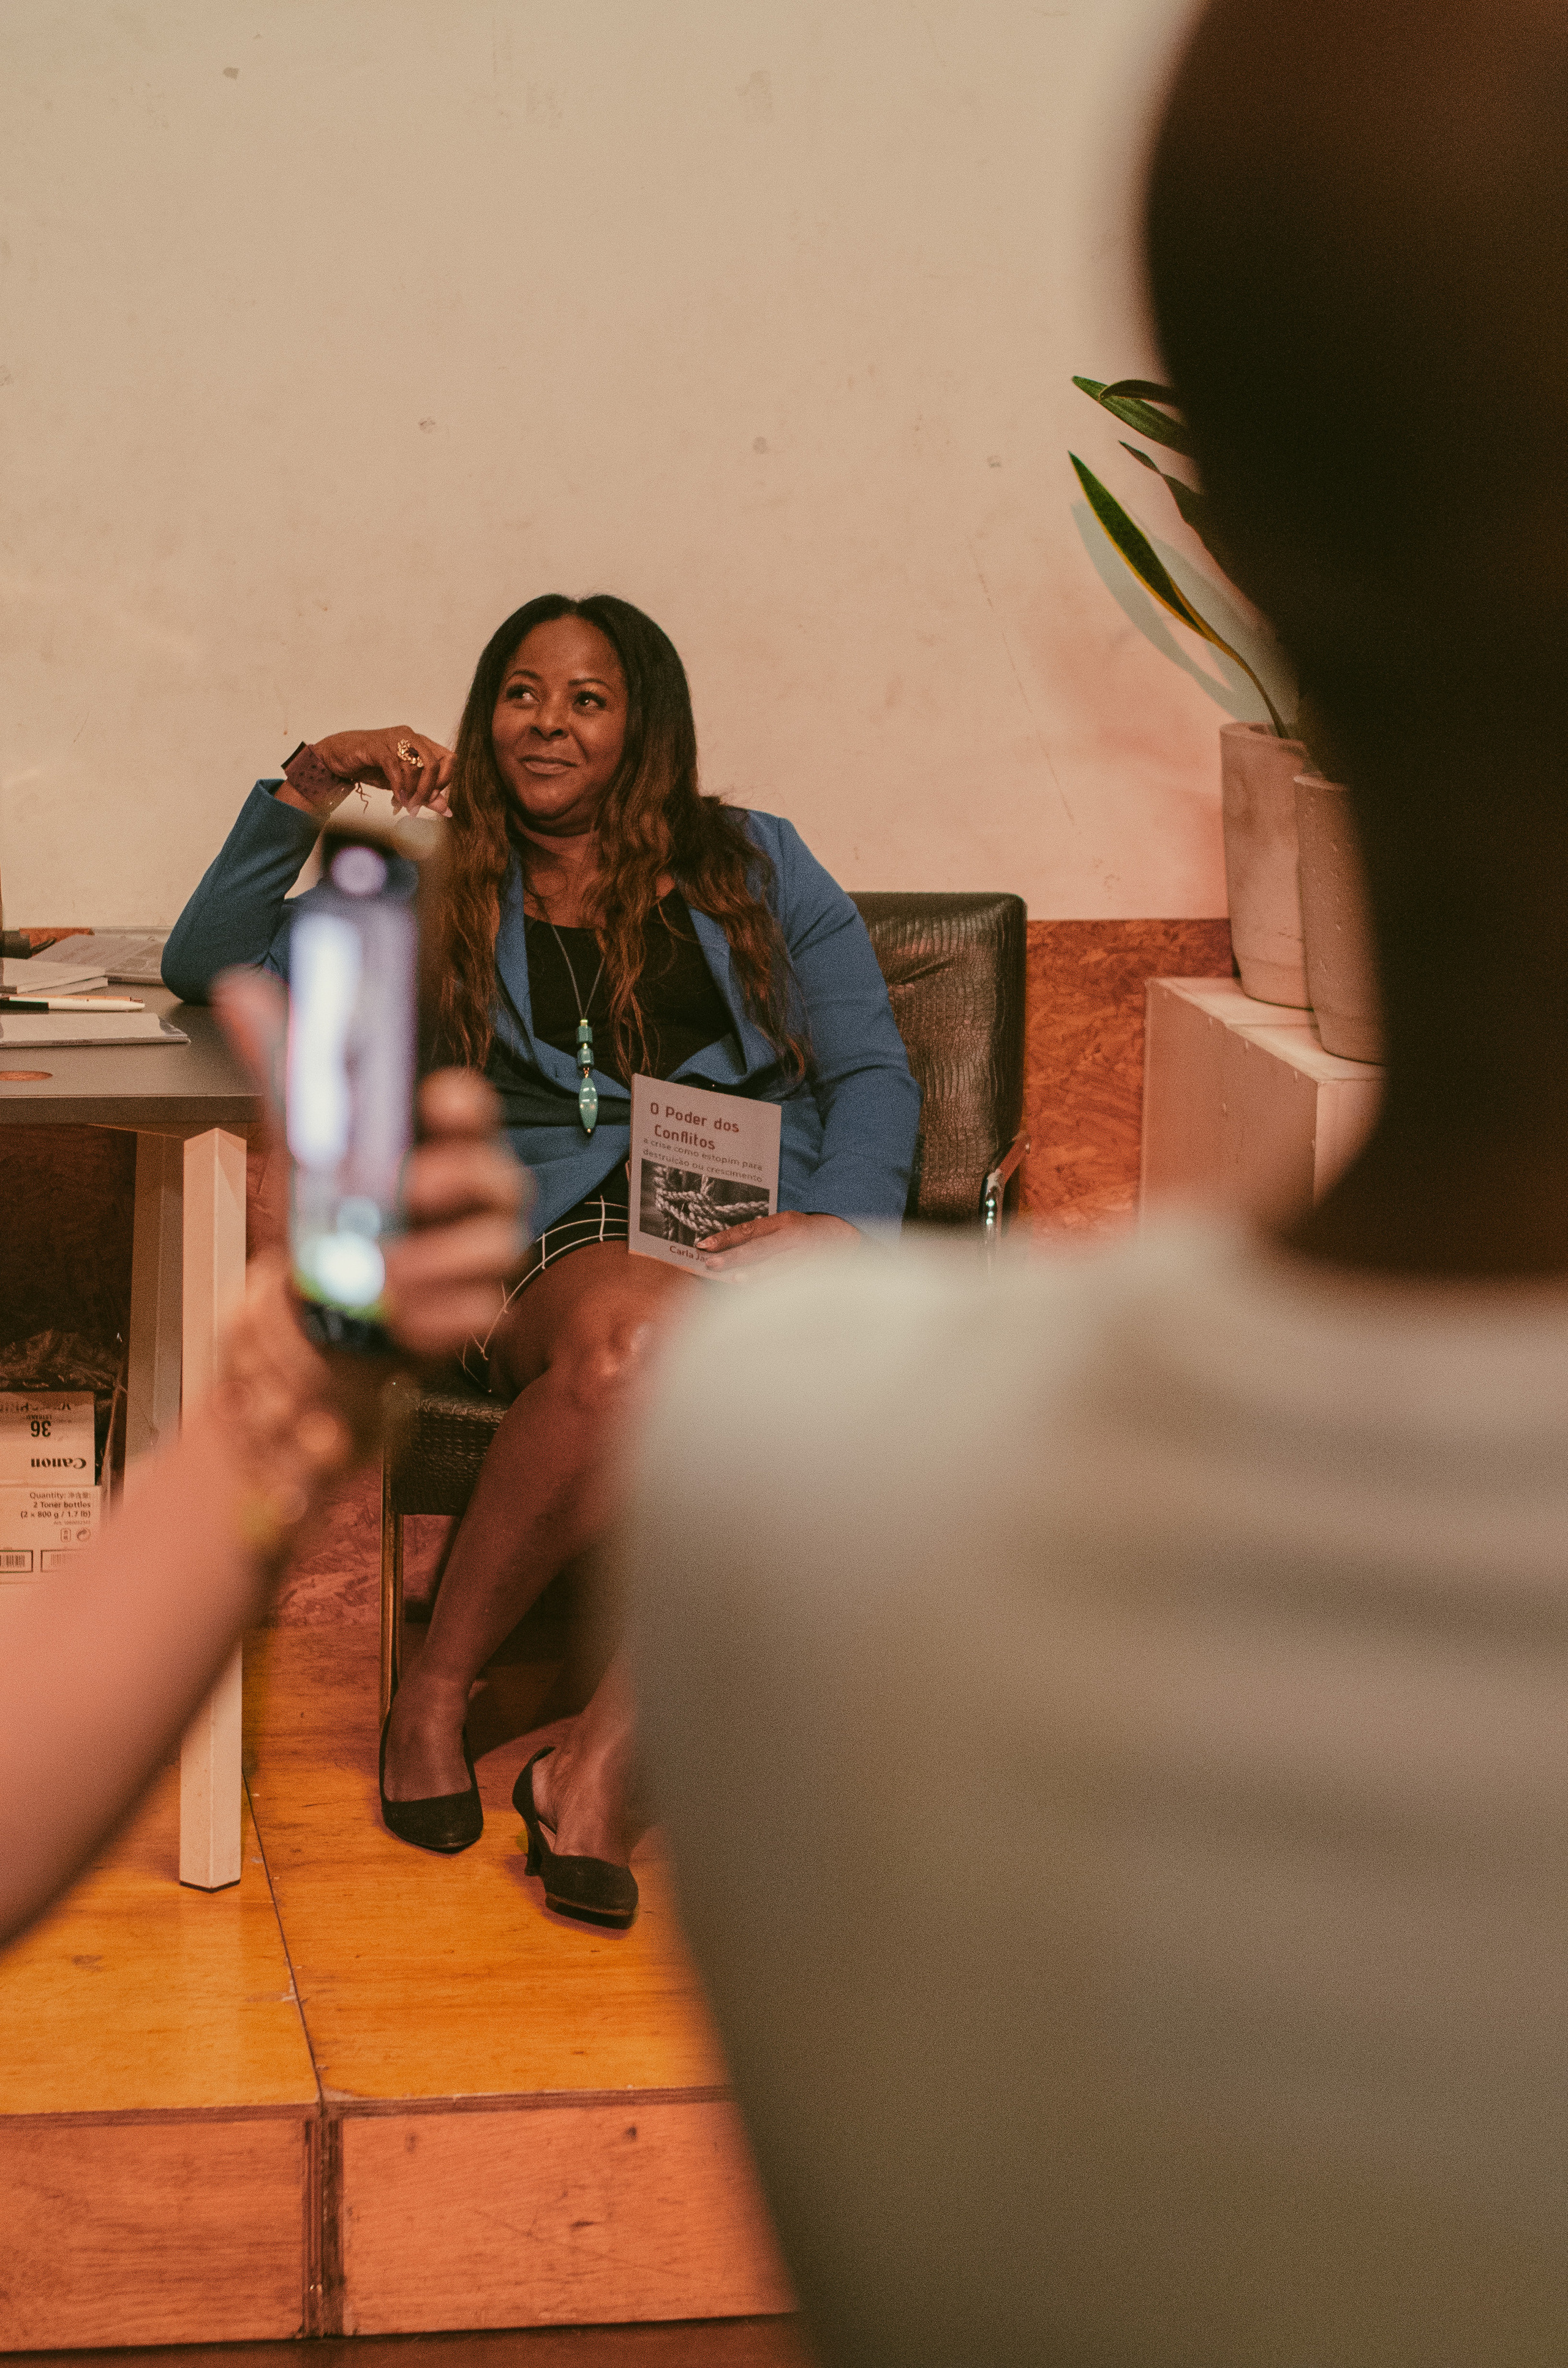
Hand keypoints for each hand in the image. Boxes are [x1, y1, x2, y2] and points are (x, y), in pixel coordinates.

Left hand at [213, 963, 530, 1359]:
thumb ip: (284, 1071)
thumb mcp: (300, 1140)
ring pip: (496, 1249)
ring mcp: (477, 1252)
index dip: (464, 1104)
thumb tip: (240, 991)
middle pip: (503, 1177)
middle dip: (459, 1180)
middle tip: (406, 1190)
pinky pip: (477, 1312)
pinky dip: (436, 1316)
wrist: (320, 1298)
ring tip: (379, 1275)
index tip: (436, 1100)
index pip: (473, 1109)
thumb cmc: (330, 1212)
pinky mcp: (471, 1308)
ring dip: (435, 1261)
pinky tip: (397, 1315)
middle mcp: (474, 1194)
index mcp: (441, 1142)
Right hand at [310, 727, 455, 816]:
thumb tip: (447, 811)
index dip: (444, 781)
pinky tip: (395, 799)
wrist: (340, 757)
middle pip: (434, 764)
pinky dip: (397, 787)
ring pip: (414, 767)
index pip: (449, 759)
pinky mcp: (377, 746)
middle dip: (427, 790)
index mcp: (421, 743)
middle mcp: (411, 736)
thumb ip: (425, 795)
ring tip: (403, 805)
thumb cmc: (373, 768)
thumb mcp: (404, 785)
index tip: (432, 798)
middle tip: (416, 806)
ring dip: (410, 792)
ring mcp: (394, 738)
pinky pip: (394, 767)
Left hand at [695, 1210, 857, 1275]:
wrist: (846, 1239)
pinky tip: (758, 1298)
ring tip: (734, 1281)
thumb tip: (728, 1251)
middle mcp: (795, 1238)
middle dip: (735, 1257)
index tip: (703, 1245)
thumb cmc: (806, 1233)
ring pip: (778, 1268)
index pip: (750, 1229)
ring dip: (755, 1276)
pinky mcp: (816, 1274)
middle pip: (761, 1248)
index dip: (725, 1238)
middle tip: (711, 1264)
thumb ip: (762, 1236)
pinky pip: (792, 1284)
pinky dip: (774, 1291)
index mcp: (785, 1222)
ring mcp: (807, 1257)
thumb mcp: (786, 1225)